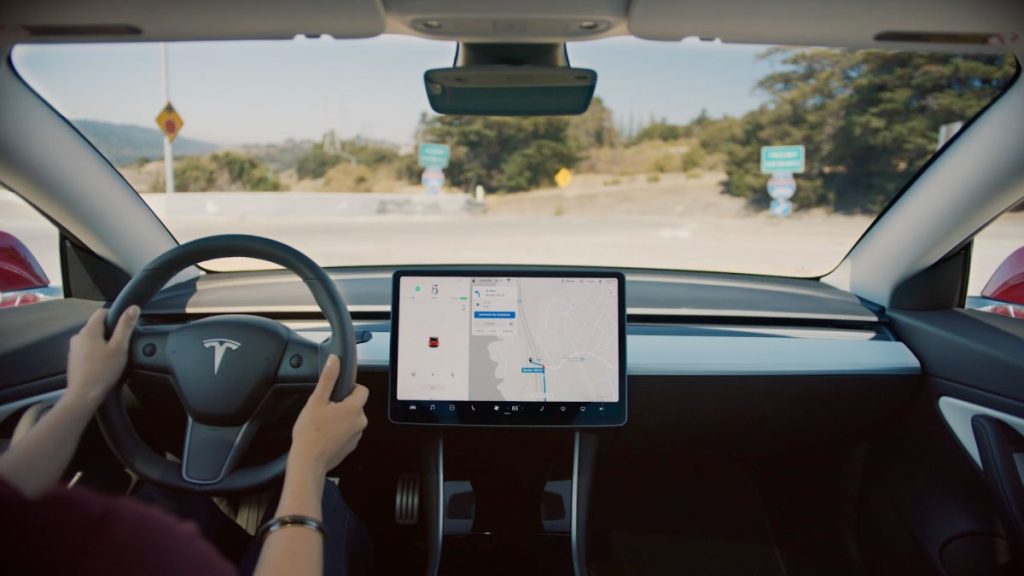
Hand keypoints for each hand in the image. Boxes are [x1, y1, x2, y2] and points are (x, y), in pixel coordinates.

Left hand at [64, 306, 139, 411]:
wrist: (83, 396)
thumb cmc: (103, 372)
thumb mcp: (119, 347)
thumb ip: (126, 326)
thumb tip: (133, 307)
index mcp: (89, 330)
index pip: (102, 312)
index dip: (116, 316)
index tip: (126, 328)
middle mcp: (78, 336)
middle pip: (98, 326)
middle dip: (111, 332)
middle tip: (123, 345)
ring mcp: (74, 349)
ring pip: (93, 339)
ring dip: (104, 344)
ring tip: (114, 357)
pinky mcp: (74, 360)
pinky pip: (88, 350)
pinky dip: (97, 353)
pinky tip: (104, 365)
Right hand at [290, 355, 368, 475]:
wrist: (308, 461)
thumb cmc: (310, 433)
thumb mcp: (316, 400)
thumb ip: (328, 378)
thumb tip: (334, 361)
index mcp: (354, 409)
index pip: (362, 389)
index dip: (350, 387)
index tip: (336, 392)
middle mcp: (360, 422)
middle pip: (356, 405)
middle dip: (342, 404)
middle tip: (325, 408)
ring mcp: (356, 436)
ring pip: (351, 419)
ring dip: (341, 418)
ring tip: (323, 422)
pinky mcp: (350, 446)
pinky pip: (347, 432)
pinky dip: (339, 431)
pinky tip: (324, 433)